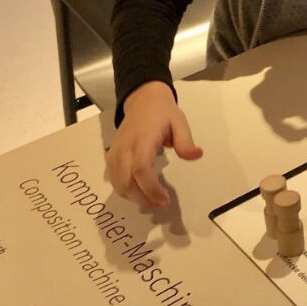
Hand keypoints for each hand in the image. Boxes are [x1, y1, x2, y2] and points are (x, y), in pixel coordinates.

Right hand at [107, 81, 203, 208]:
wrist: (143, 101)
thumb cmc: (164, 114)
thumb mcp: (180, 122)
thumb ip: (186, 141)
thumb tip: (196, 156)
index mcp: (143, 139)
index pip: (141, 168)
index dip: (151, 188)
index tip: (165, 200)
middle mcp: (125, 147)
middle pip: (126, 180)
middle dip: (143, 197)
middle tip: (161, 204)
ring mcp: (115, 152)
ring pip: (117, 183)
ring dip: (133, 197)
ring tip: (152, 201)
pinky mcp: (111, 156)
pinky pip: (113, 179)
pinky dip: (124, 190)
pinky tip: (139, 193)